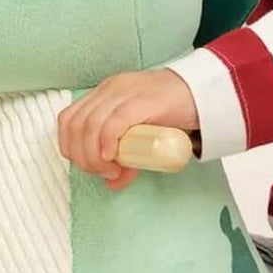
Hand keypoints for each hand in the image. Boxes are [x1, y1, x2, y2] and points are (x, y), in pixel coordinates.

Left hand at [57, 69, 198, 191]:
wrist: (204, 93)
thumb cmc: (172, 114)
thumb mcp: (141, 135)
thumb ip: (124, 155)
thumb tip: (111, 183)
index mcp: (104, 93)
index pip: (68, 120)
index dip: (70, 147)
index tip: (88, 167)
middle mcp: (110, 89)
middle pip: (76, 125)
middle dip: (82, 157)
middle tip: (102, 174)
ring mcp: (125, 92)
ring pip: (90, 125)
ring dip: (93, 156)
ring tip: (111, 171)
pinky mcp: (143, 100)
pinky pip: (113, 122)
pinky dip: (106, 143)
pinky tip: (112, 157)